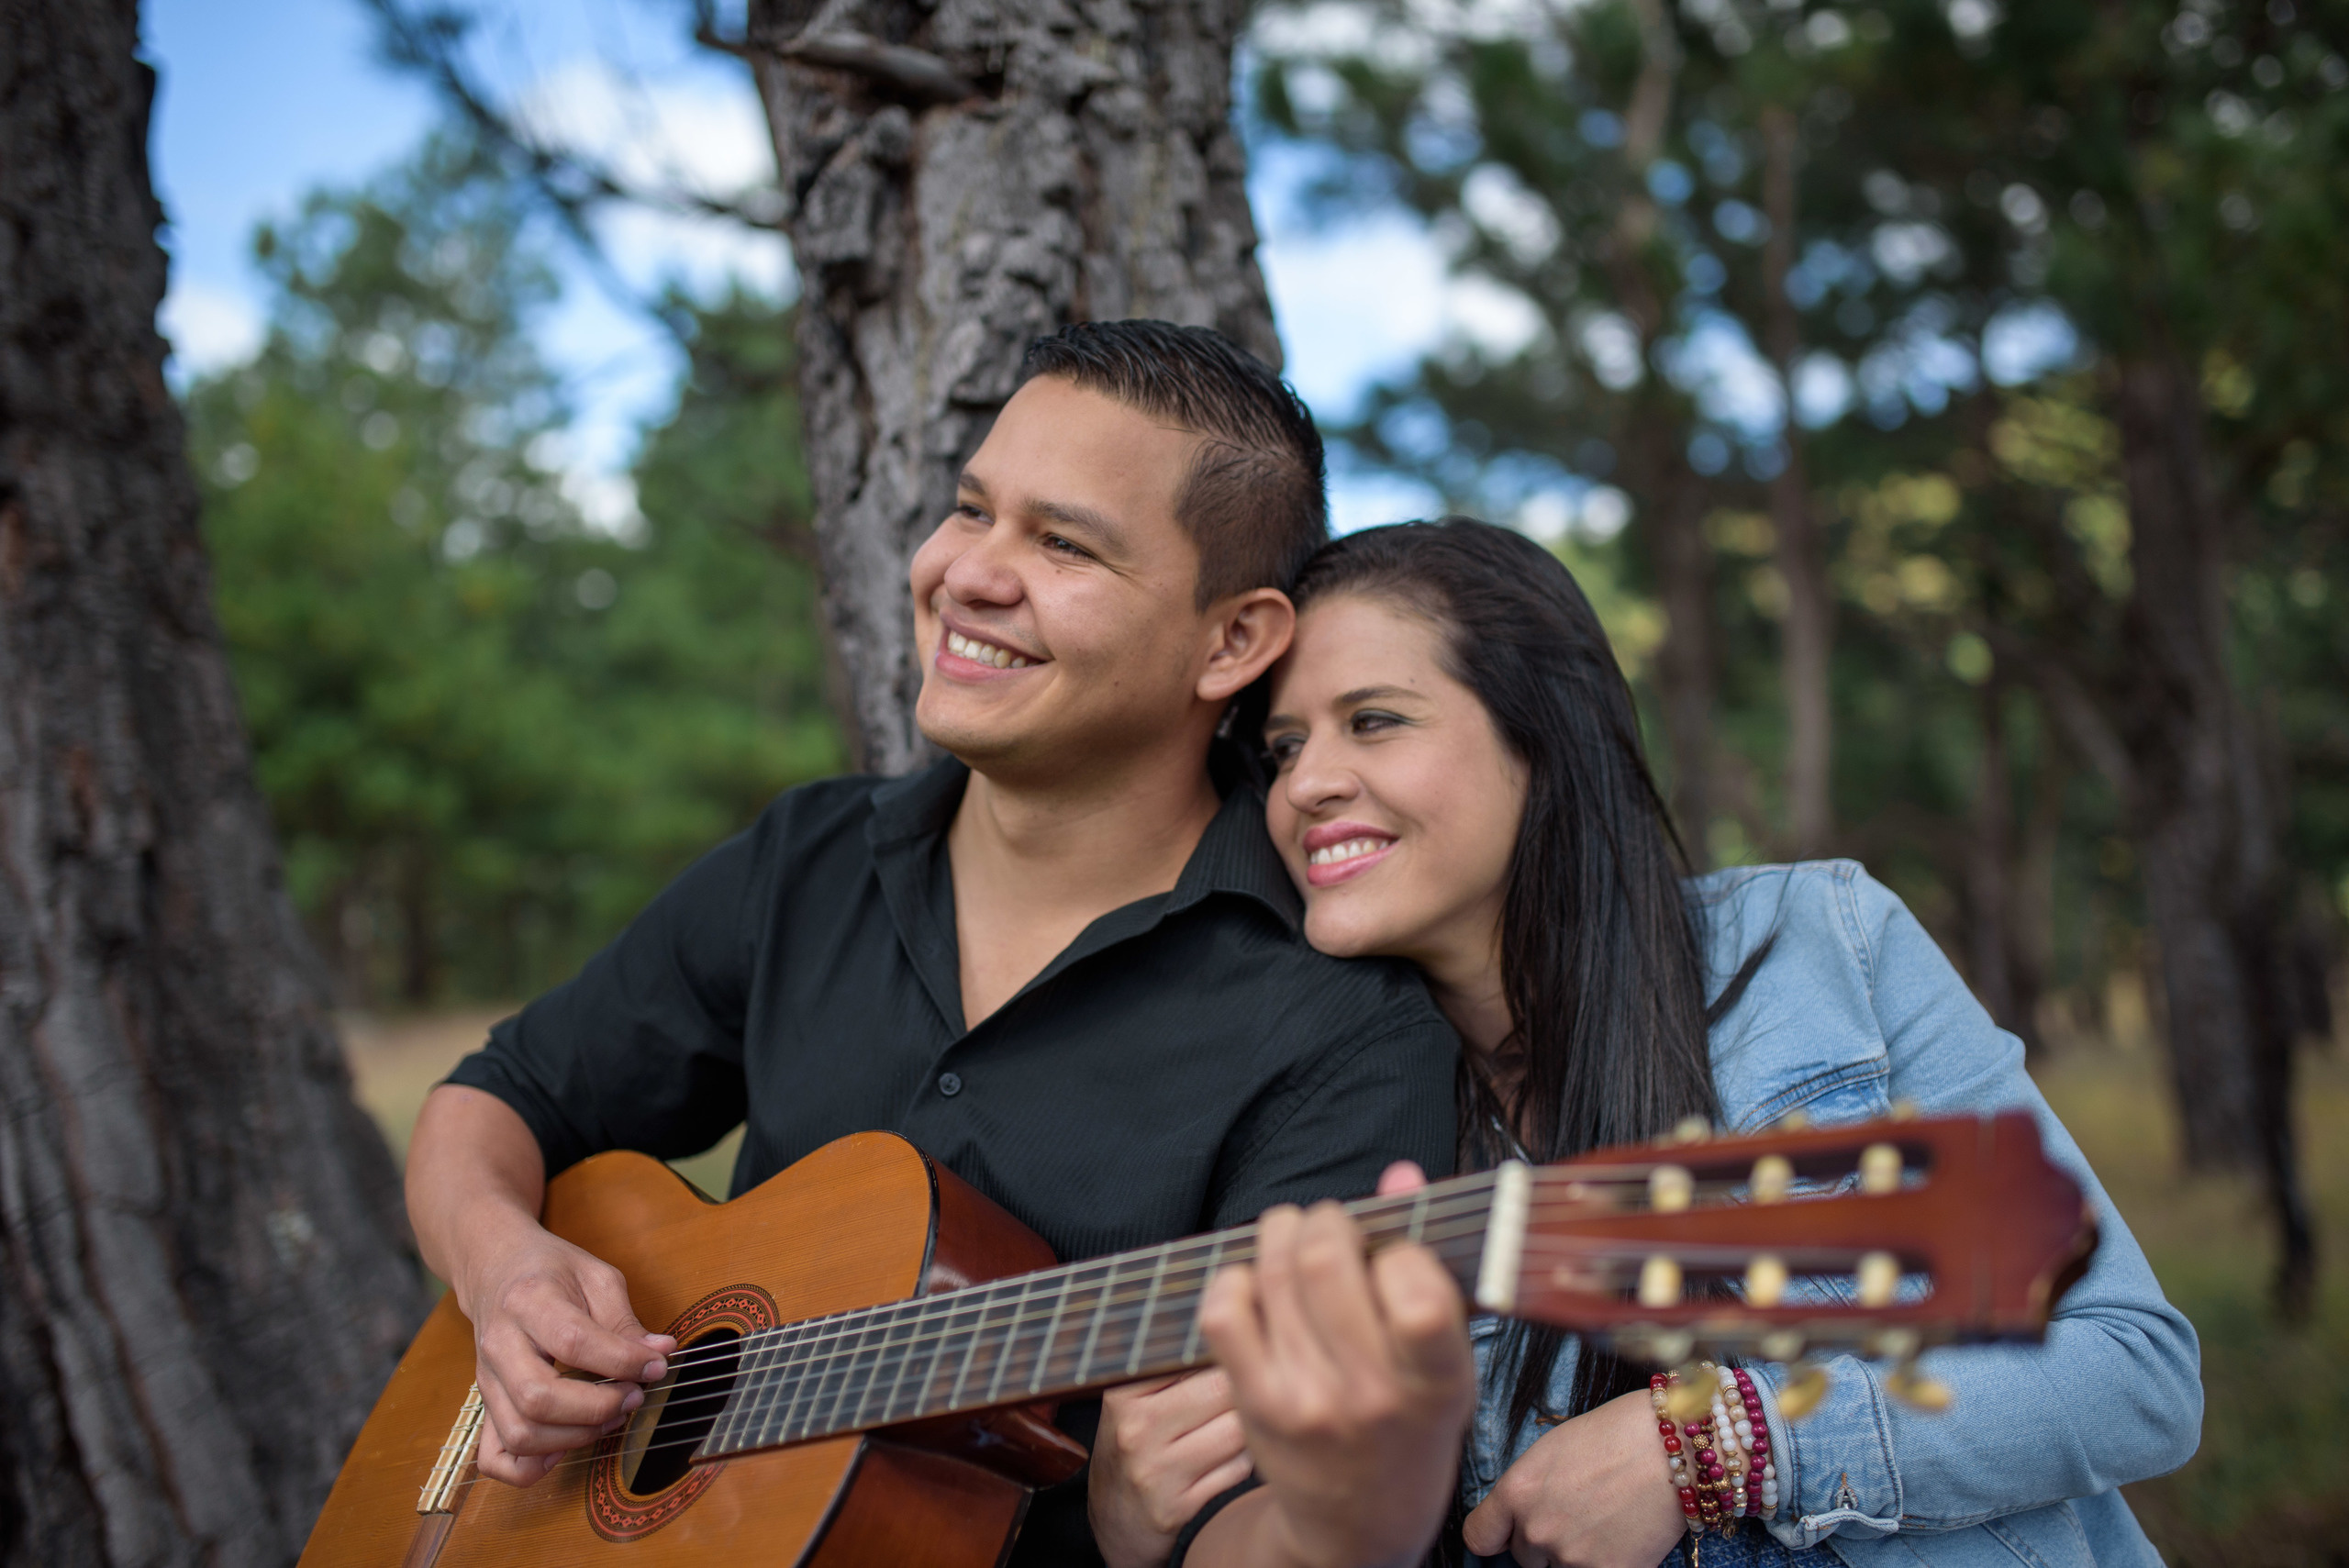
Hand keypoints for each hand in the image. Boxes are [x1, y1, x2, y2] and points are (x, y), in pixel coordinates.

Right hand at [456, 1219, 676, 1484]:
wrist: (496, 1269)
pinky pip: (495, 1457)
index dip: (622, 1361)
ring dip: (575, 1437)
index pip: (573, 1343)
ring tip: (611, 1416)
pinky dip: (531, 1466)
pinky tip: (565, 1447)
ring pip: (520, 1433)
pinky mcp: (485, 1405)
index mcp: (529, 1301)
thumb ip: (625, 1320)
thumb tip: (660, 1354)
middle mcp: (499, 1345)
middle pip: (540, 1399)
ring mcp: (487, 1380)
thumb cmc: (550, 1272)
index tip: (656, 1366)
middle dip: (598, 1407)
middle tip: (634, 1396)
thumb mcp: (596, 1277)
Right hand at [1090, 1370, 1251, 1567]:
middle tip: (1249, 1390)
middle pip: (1223, 1388)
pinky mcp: (1176, 1507)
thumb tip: (1232, 1331)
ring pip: (1237, 1431)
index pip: (1192, 1355)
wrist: (1114, 1517)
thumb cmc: (1136, 1443)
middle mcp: (1135, 1430)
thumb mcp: (1134, 1399)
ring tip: (1238, 1424)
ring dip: (1250, 1426)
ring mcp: (1155, 1472)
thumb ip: (1173, 1366)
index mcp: (1123, 1393)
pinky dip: (1245, 1459)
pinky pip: (1238, 1468)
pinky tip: (1230, 1457)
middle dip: (1243, 1387)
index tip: (1233, 1355)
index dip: (1223, 1352)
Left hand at [1197, 1200, 1475, 1567]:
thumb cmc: (1410, 1428)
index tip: (1394, 1254)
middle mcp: (1369, 1394)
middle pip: (1325, 1257)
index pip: (1414, 1283)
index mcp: (1435, 1381)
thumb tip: (1400, 1173)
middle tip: (1331, 1226)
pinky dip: (1237, 1278)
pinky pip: (1225, 1308)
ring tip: (1295, 1239)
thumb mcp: (1444, 1360)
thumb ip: (1426, 1264)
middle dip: (1326, 1219)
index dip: (1398, 1246)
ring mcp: (1305, 1398)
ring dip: (1282, 1232)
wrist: (1357, 1524)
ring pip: (1274, 1268)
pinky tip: (1259, 1285)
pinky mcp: (1254, 1402)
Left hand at [1460, 1389, 1687, 1567]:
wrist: (1675, 1447)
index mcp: (1517, 1492)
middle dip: (1545, 1540)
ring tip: (1605, 1520)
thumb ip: (1527, 1490)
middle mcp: (1536, 1530)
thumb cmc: (1616, 1435)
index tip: (1505, 1534)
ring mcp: (1572, 1557)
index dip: (1495, 1535)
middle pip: (1524, 1556)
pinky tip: (1623, 1536)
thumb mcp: (1552, 1451)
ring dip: (1575, 1554)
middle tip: (1579, 1511)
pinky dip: (1605, 1562)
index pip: (1479, 1537)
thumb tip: (1518, 1516)